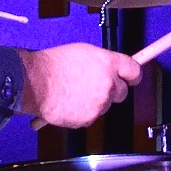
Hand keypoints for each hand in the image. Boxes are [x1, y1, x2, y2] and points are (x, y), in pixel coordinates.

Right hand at [19, 43, 141, 128]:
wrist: (36, 83)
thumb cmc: (53, 65)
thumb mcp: (84, 53)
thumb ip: (102, 62)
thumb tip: (108, 67)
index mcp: (109, 63)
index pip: (135, 71)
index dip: (133, 75)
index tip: (131, 78)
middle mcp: (109, 83)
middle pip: (122, 92)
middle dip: (112, 91)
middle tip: (94, 87)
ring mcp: (100, 102)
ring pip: (104, 105)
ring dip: (94, 102)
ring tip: (74, 93)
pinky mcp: (89, 118)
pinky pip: (90, 116)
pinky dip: (81, 113)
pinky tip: (69, 103)